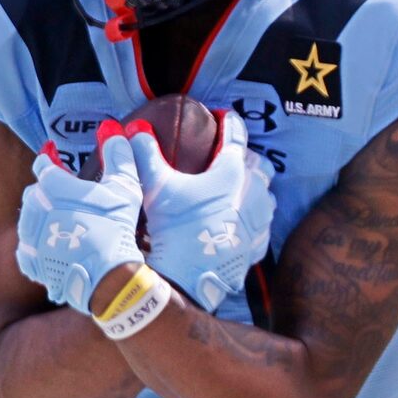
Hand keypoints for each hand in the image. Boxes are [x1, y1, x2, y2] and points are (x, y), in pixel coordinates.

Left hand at [16, 140, 144, 316]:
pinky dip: (39, 247)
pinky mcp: (30, 261)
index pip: (43, 164)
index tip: (55, 159)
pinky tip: (53, 249)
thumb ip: (118, 156)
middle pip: (35, 193)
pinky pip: (28, 249)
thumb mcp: (124, 188)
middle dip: (48, 193)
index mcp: (51, 185)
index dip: (51, 160)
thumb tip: (114, 131)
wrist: (106, 277)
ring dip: (42, 219)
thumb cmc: (115, 229)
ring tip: (63, 226)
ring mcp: (29, 236)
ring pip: (29, 220)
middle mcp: (33, 208)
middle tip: (67, 199)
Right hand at [128, 113, 275, 312]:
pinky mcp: (257, 247)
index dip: (229, 122)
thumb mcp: (156, 187)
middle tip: (227, 157)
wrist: (187, 280)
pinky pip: (261, 226)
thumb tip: (132, 129)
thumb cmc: (174, 229)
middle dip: (245, 157)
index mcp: (233, 171)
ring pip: (265, 194)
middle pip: (259, 164)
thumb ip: (145, 154)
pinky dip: (252, 219)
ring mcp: (259, 221)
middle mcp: (254, 193)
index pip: (235, 135)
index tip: (223, 116)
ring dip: (253, 188)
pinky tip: (239, 222)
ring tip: (235, 189)